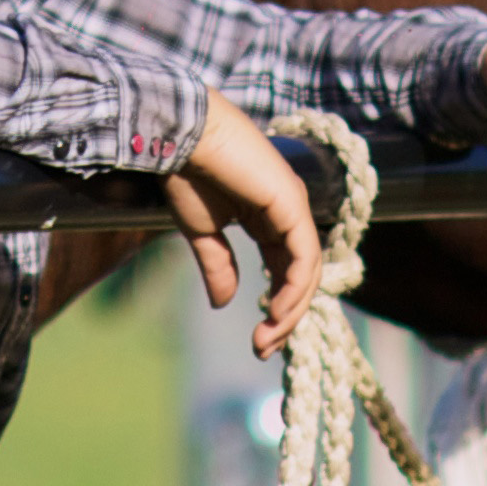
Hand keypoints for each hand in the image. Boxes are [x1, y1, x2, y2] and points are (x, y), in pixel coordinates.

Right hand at [160, 90, 321, 358]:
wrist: (178, 136)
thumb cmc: (186, 173)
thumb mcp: (203, 232)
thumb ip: (218, 266)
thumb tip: (223, 303)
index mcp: (269, 217)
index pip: (285, 270)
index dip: (277, 307)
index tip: (259, 341)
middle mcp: (289, 212)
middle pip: (302, 275)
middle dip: (286, 318)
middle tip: (263, 349)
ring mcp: (294, 206)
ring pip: (308, 271)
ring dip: (290, 310)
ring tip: (266, 338)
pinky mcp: (292, 204)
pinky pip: (305, 256)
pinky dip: (295, 288)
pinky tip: (276, 312)